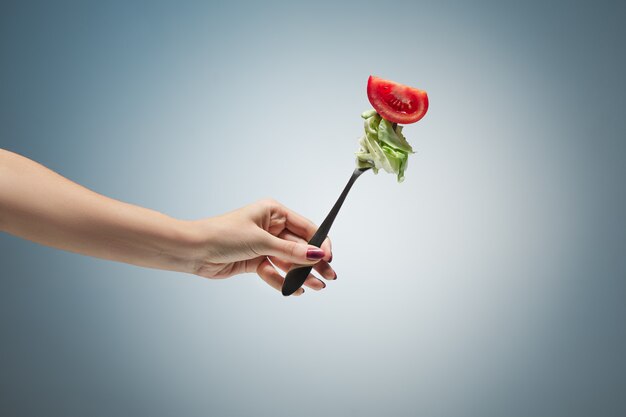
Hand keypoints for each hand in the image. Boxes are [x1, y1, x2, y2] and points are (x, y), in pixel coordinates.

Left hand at [188, 199, 335, 295]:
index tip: (328, 257)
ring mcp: (263, 245)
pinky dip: (283, 281)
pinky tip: (293, 290)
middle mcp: (271, 227)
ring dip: (301, 275)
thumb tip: (317, 254)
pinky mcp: (255, 261)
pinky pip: (275, 271)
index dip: (320, 243)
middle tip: (329, 276)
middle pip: (300, 246)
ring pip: (289, 261)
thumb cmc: (222, 234)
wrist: (193, 250)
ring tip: (316, 287)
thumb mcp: (261, 241)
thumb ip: (291, 251)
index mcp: (274, 212)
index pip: (306, 228)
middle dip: (314, 262)